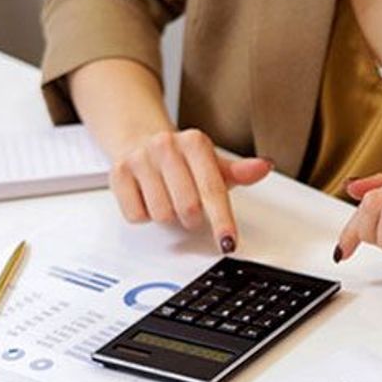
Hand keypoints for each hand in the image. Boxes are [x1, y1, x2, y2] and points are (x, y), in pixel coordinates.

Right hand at [108, 128, 274, 250]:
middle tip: (189, 206)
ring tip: (167, 197)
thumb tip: (263, 166)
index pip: (212, 189)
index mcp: (194, 142)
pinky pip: (137, 215)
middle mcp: (166, 145)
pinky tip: (148, 196)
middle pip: (187, 208)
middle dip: (191, 217)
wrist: (139, 140)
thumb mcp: (213, 164)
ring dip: (168, 215)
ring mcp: (140, 158)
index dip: (221, 220)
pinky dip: (145, 214)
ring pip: (161, 214)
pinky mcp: (118, 173)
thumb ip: (238, 171)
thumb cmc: (182, 159)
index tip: (228, 241)